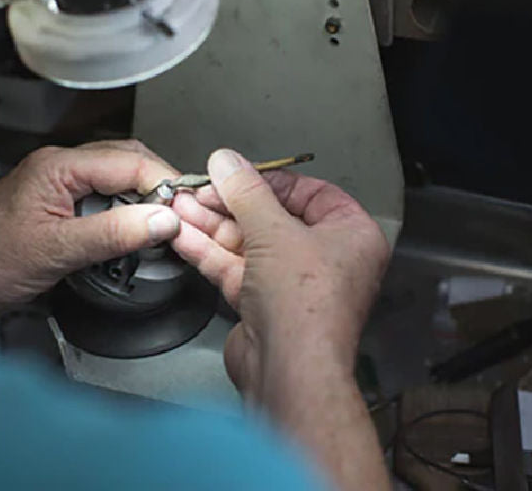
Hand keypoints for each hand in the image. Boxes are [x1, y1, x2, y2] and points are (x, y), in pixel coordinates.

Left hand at [0, 140, 180, 318]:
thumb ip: (113, 233)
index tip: (188, 211)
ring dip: (142, 198)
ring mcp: (57, 183)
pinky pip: (100, 196)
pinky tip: (131, 232)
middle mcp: (59, 165)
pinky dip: (122, 210)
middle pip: (127, 161)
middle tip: (181, 216)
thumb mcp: (56, 250)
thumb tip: (165, 219)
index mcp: (58, 165)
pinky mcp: (56, 203)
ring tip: (161, 226)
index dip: (165, 183)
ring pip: (115, 177)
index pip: (130, 161)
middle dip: (158, 185)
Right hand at [171, 149, 390, 489]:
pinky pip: (236, 267)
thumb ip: (246, 192)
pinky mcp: (264, 303)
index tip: (234, 172)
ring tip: (180, 205)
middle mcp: (326, 259)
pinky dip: (209, 250)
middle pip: (272, 218)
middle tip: (199, 188)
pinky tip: (182, 233)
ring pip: (249, 243)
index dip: (268, 181)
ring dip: (212, 224)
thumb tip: (228, 161)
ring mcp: (293, 283)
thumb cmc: (306, 307)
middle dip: (230, 203)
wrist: (289, 371)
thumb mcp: (274, 231)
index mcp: (351, 235)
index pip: (309, 193)